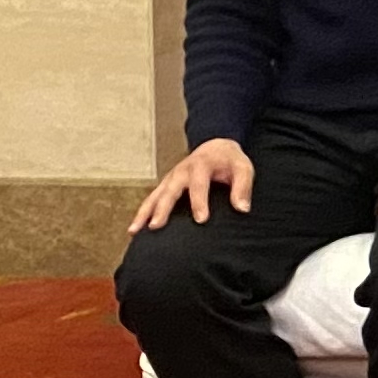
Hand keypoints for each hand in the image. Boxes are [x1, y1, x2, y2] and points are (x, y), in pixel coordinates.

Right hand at [133, 138, 255, 231]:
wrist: (215, 147)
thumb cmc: (230, 161)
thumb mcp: (243, 168)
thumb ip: (243, 187)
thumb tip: (243, 209)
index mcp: (200, 166)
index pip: (199, 185)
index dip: (200, 202)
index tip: (201, 220)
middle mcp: (181, 171)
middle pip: (169, 191)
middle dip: (163, 209)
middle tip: (156, 226)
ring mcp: (170, 178)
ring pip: (154, 196)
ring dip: (144, 213)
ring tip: (134, 230)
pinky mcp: (166, 185)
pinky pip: (151, 199)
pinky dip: (142, 213)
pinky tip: (134, 229)